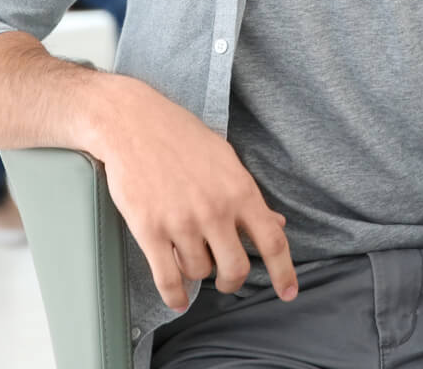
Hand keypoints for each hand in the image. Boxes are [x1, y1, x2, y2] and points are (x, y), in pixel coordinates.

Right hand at [94, 78, 296, 311]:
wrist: (134, 123)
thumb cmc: (182, 137)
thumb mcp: (225, 159)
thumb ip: (249, 196)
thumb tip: (275, 223)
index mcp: (240, 189)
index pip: (272, 240)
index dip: (284, 272)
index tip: (288, 293)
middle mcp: (215, 209)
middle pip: (236, 268)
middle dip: (232, 280)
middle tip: (225, 277)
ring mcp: (182, 222)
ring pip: (199, 272)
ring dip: (196, 271)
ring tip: (188, 253)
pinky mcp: (150, 230)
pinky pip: (168, 279)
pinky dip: (175, 296)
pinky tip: (178, 298)